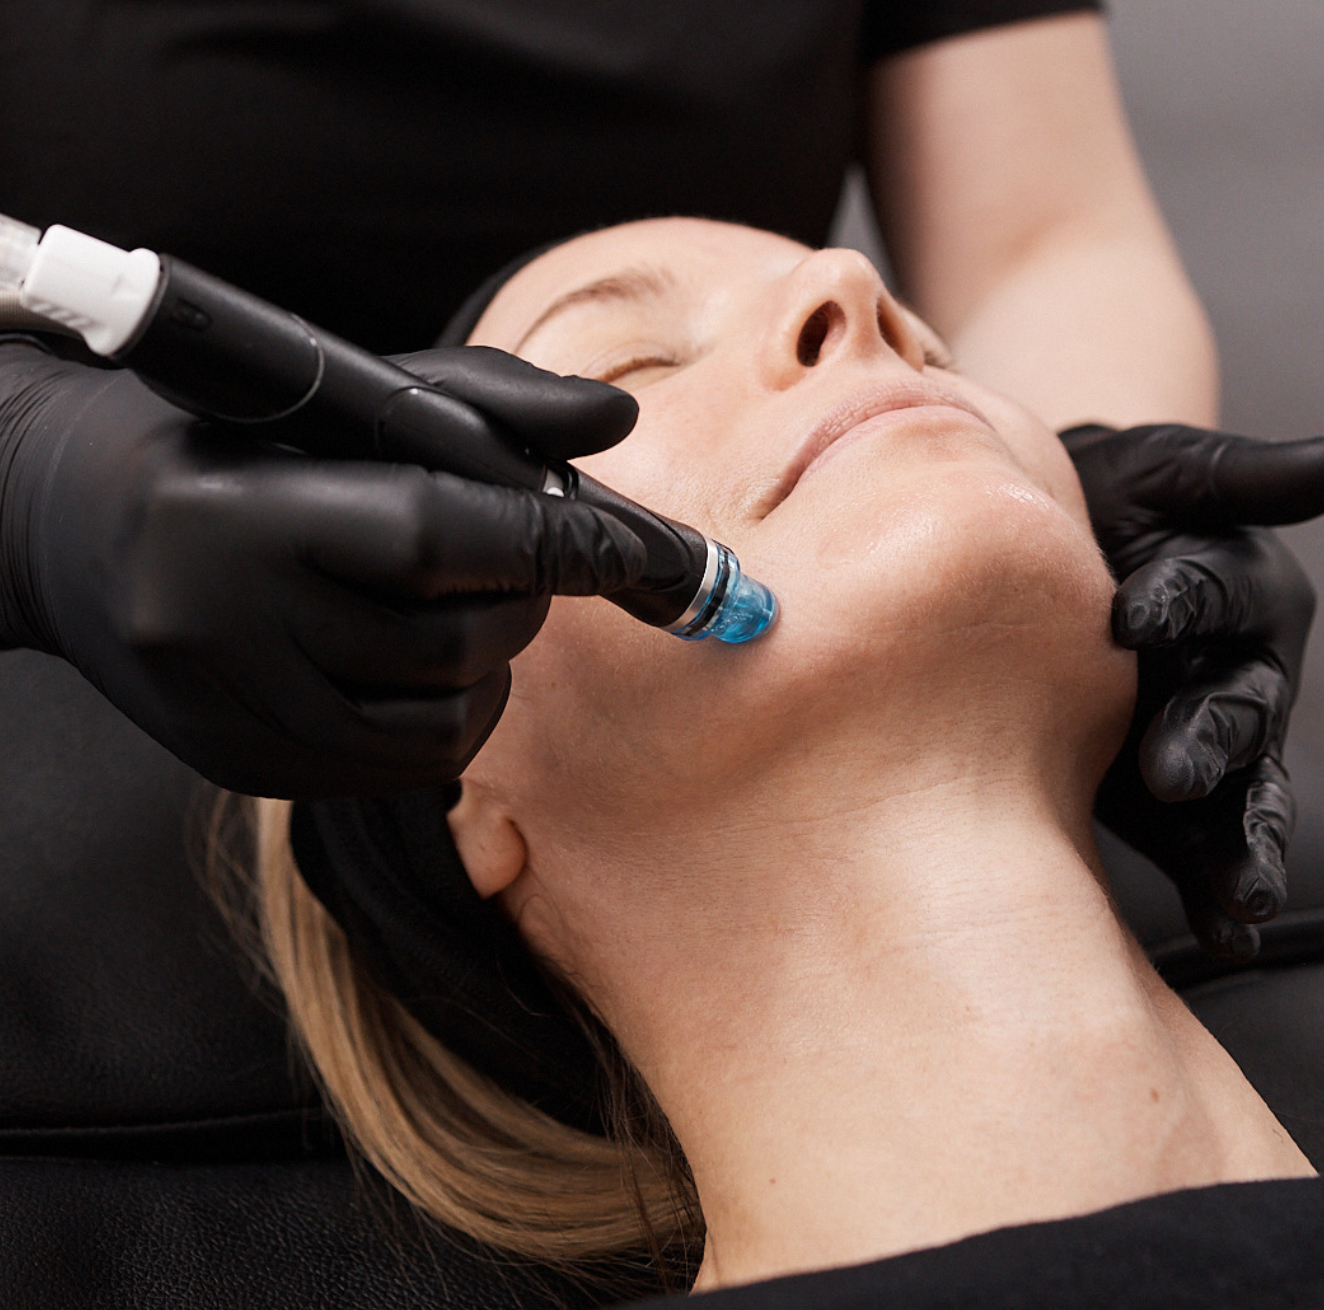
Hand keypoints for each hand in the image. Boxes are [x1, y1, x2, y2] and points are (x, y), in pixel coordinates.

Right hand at [0, 340, 643, 797]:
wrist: (88, 535)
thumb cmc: (238, 450)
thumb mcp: (352, 402)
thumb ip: (489, 406)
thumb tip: (614, 423)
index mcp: (235, 513)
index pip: (431, 535)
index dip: (546, 542)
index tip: (628, 549)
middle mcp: (221, 626)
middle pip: (449, 640)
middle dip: (525, 600)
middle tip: (529, 562)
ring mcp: (233, 713)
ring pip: (445, 717)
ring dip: (496, 662)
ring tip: (470, 608)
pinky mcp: (249, 767)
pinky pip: (411, 765)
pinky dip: (456, 713)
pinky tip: (431, 666)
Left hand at [1063, 423, 1323, 959]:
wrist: (1060, 546)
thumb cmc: (1123, 501)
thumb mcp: (1178, 474)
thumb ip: (1249, 480)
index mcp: (1242, 595)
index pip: (1214, 599)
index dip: (1177, 602)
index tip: (1132, 612)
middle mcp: (1234, 675)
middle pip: (1236, 712)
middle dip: (1206, 740)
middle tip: (1171, 771)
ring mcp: (1200, 740)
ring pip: (1238, 794)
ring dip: (1242, 844)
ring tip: (1247, 894)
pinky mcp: (1158, 795)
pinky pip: (1194, 843)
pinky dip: (1210, 883)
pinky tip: (1228, 930)